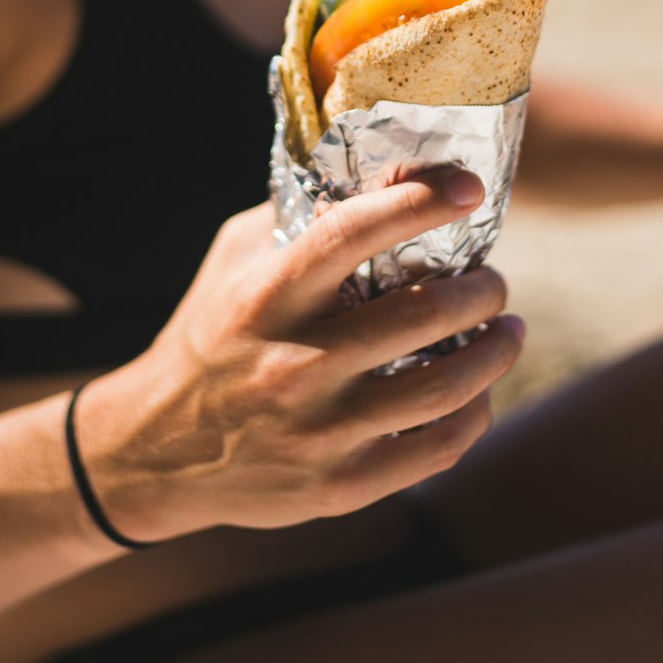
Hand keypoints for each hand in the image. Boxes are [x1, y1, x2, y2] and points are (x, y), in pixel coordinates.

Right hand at [80, 171, 523, 541]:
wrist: (156, 449)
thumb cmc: (210, 335)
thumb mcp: (233, 261)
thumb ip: (300, 217)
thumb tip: (384, 174)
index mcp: (264, 299)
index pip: (350, 234)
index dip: (418, 202)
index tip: (468, 187)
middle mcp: (293, 364)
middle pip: (420, 315)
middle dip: (480, 289)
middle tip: (493, 279)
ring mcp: (317, 433)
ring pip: (442, 389)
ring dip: (494, 352)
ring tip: (506, 329)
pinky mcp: (337, 488)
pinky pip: (435, 451)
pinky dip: (474, 415)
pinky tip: (480, 392)